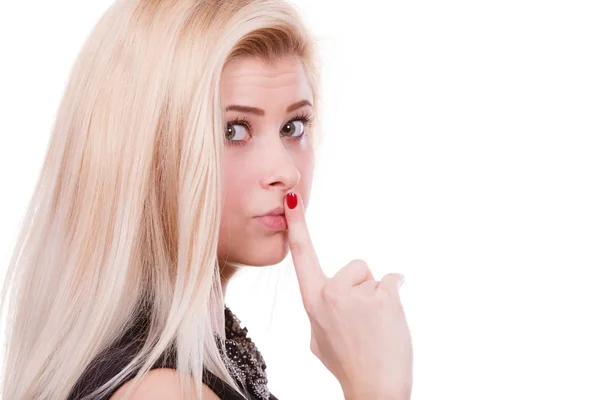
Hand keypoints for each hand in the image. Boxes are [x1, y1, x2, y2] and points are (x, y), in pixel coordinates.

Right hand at [284, 192, 412, 398]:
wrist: (374, 388)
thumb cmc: (346, 362)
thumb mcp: (318, 337)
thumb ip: (321, 308)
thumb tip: (329, 294)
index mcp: (312, 301)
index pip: (302, 254)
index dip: (298, 224)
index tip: (294, 197)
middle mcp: (331, 293)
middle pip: (354, 267)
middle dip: (362, 287)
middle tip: (362, 321)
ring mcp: (357, 295)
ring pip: (374, 277)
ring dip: (378, 295)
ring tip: (375, 326)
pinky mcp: (384, 298)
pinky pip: (394, 280)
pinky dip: (396, 295)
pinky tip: (391, 321)